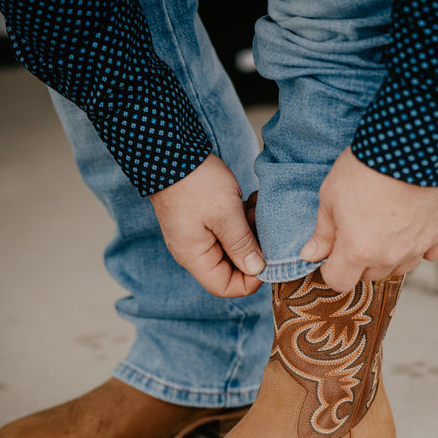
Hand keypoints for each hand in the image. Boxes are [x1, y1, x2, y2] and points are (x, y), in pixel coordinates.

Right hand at [150, 154, 265, 296]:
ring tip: (253, 209)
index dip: (250, 281)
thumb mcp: (226, 213)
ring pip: (231, 249)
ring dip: (249, 233)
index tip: (268, 259)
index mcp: (194, 257)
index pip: (225, 288)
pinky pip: (226, 233)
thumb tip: (258, 269)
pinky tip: (247, 203)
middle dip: (252, 251)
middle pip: (230, 270)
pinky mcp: (201, 223)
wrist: (169, 150)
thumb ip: (243, 244)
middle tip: (261, 227)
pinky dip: (240, 222)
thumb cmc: (195, 181)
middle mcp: (193, 252)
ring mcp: (196, 237)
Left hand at [300, 147, 437, 291]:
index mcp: (357, 251)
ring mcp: (415, 248)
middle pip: (368, 276)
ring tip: (384, 228)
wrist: (409, 143)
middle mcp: (388, 257)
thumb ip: (322, 233)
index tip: (332, 254)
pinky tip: (411, 228)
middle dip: (358, 261)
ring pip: (397, 268)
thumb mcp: (330, 197)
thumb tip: (310, 255)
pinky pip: (429, 254)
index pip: (339, 282)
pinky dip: (419, 246)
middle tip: (358, 231)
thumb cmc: (364, 168)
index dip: (331, 269)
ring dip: (388, 257)